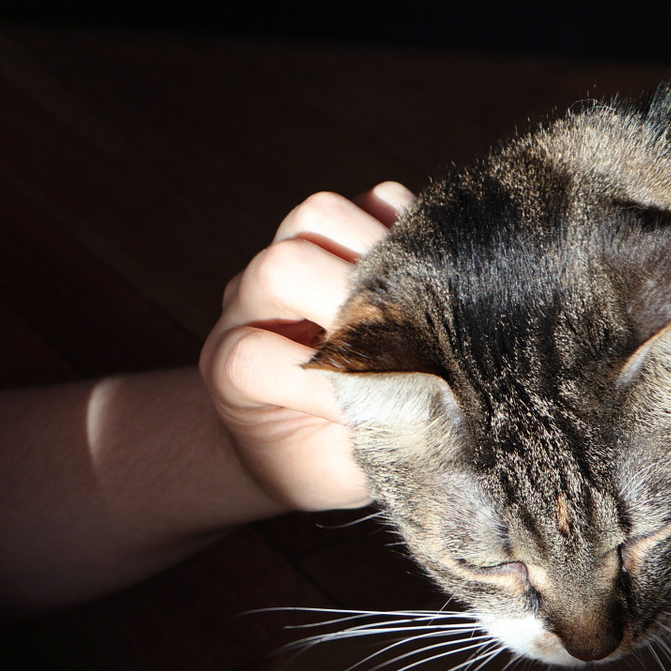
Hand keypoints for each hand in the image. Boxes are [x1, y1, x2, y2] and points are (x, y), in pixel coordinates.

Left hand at [200, 181, 416, 510]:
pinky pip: (373, 199)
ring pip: (318, 217)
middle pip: (282, 268)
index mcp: (232, 371)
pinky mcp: (338, 231)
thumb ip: (372, 447)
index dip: (317, 385)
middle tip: (408, 349)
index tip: (371, 416)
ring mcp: (288, 254)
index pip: (251, 356)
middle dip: (354, 307)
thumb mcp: (341, 471)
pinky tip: (437, 278)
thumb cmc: (327, 456)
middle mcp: (250, 303)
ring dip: (381, 256)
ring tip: (422, 308)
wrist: (302, 432)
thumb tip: (437, 417)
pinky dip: (411, 229)